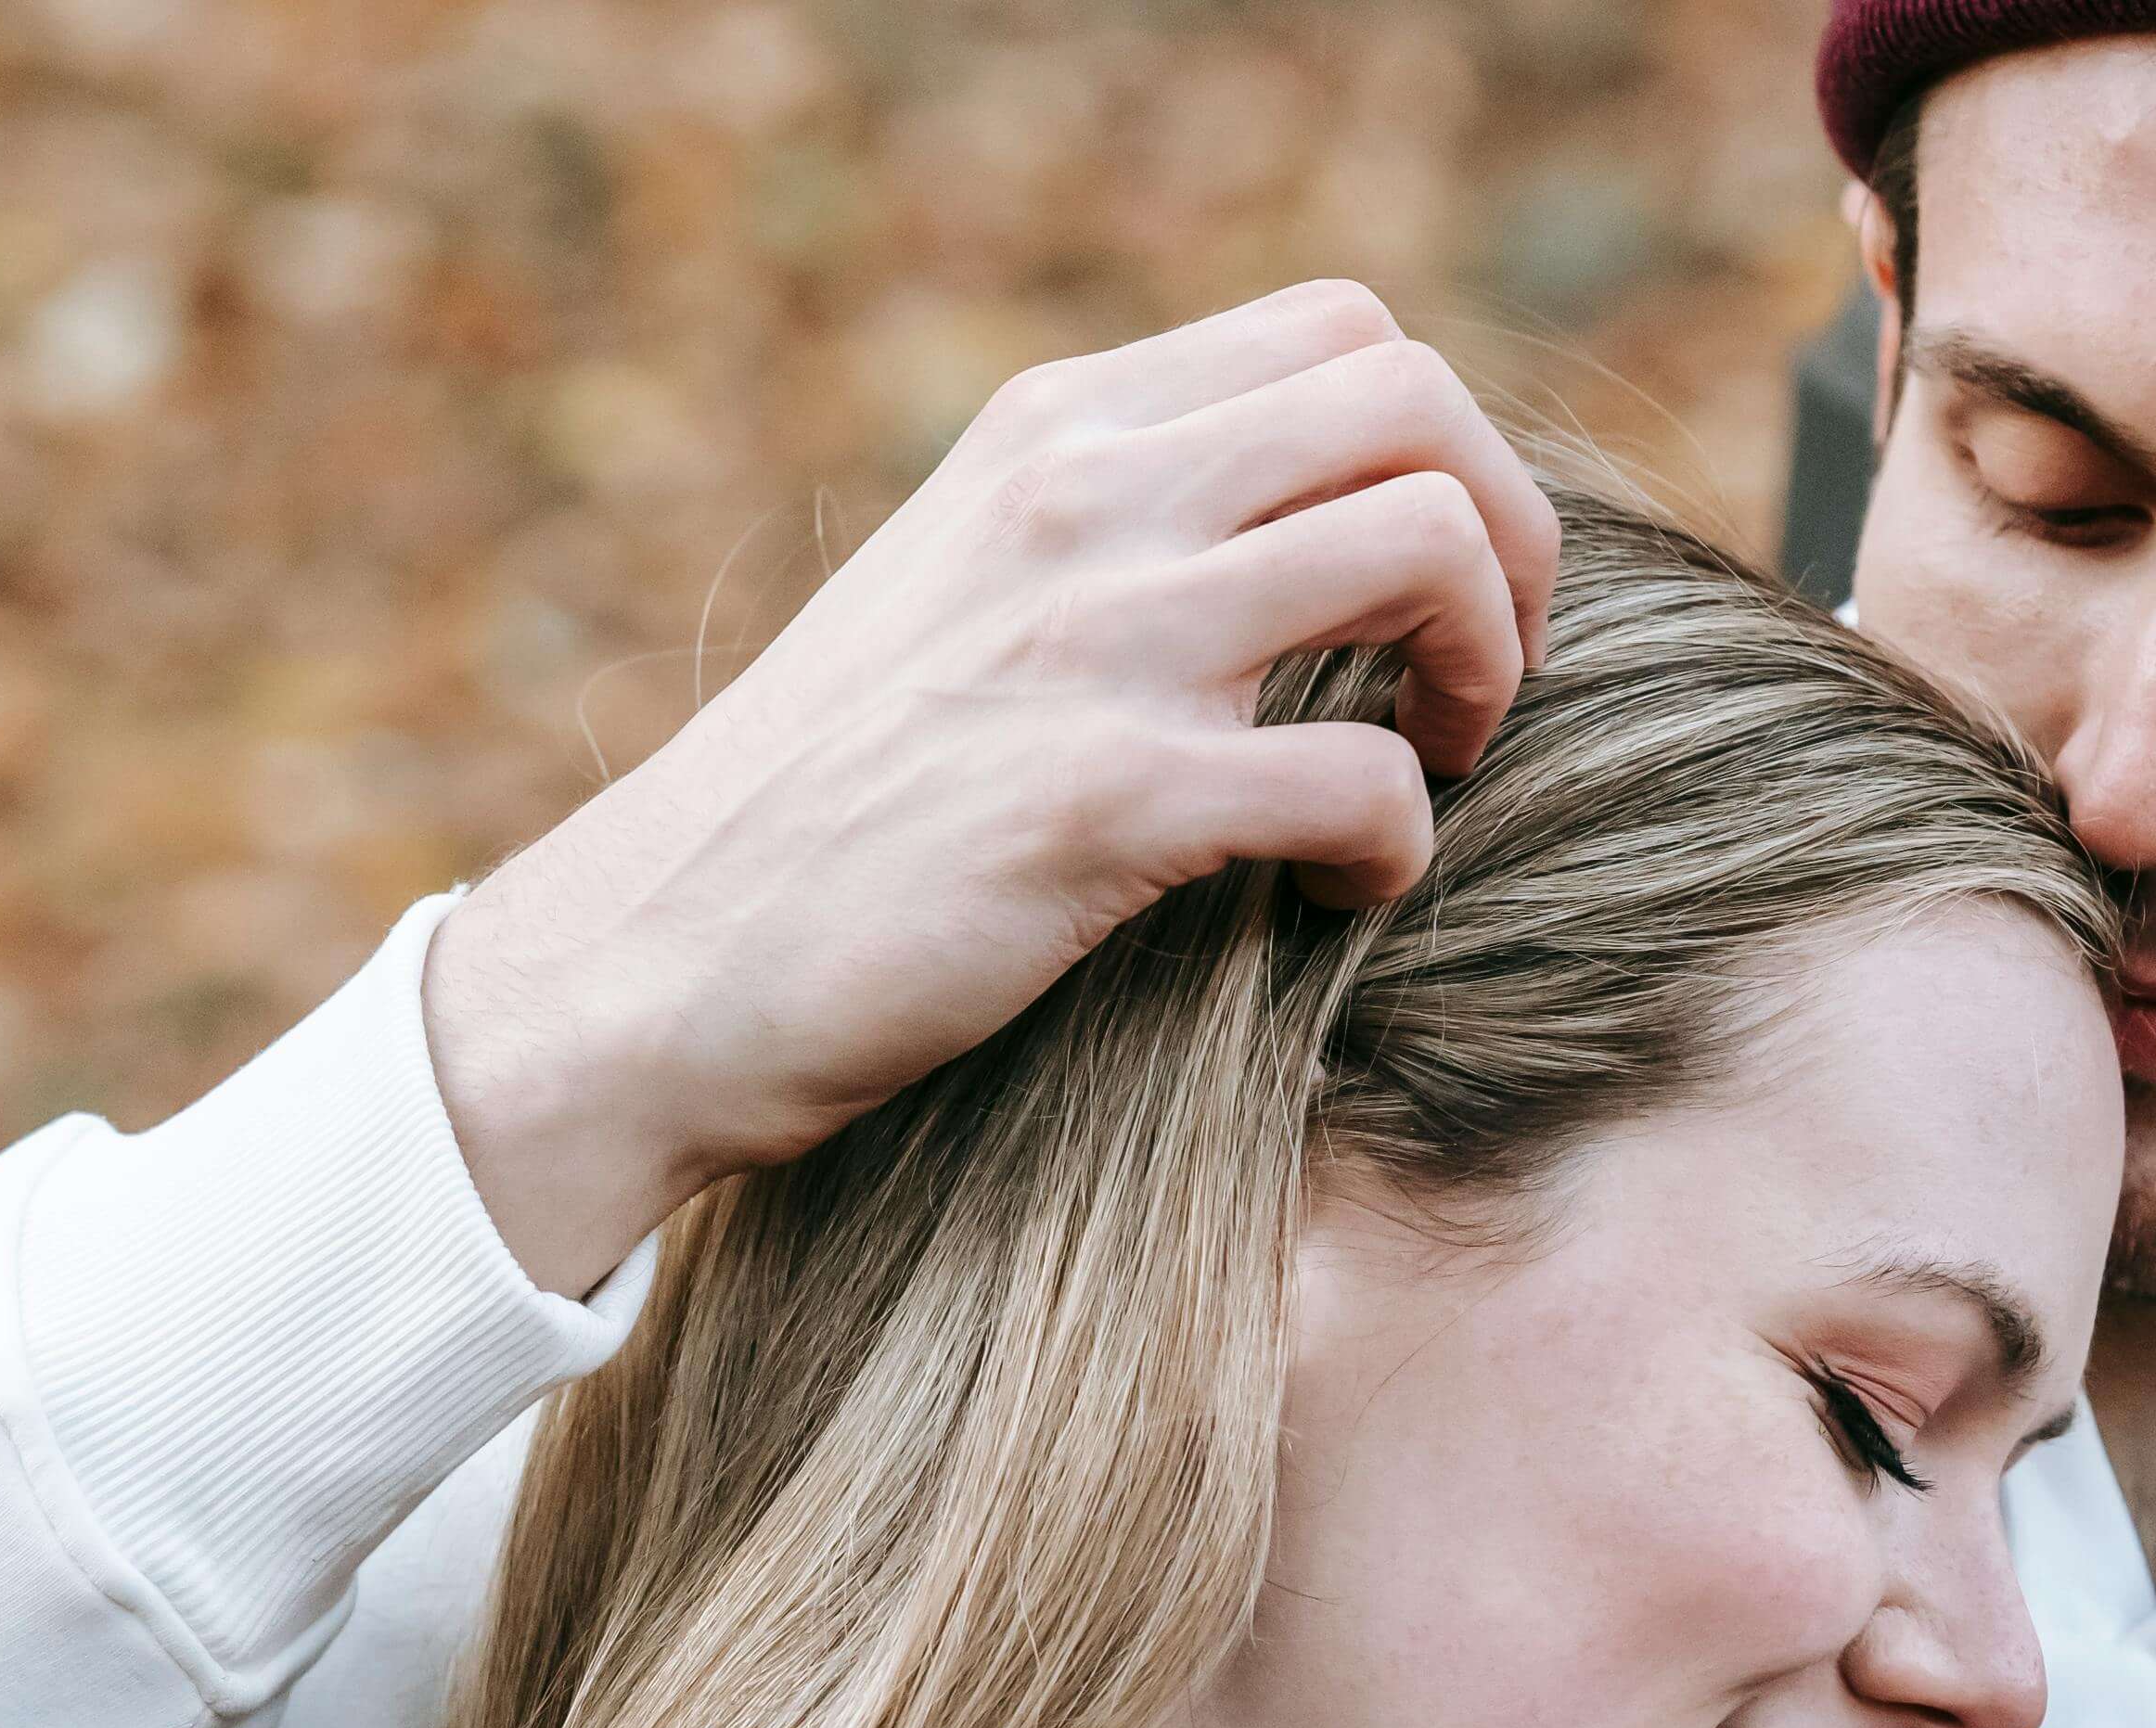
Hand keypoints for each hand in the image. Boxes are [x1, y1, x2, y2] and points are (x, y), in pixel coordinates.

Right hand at [422, 283, 1557, 1294]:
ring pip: (1424, 543)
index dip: (1440, 447)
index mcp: (1047, 437)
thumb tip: (1275, 548)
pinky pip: (1366, 779)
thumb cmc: (813, 818)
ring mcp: (1095, 643)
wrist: (651, 967)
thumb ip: (1093, 541)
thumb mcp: (946, 599)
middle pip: (1415, 400)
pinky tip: (1336, 900)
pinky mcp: (1106, 802)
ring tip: (1434, 764)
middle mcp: (1080, 502)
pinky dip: (1398, 848)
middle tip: (1475, 673)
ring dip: (1482, 665)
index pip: (1339, 332)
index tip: (1421, 578)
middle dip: (1505, 536)